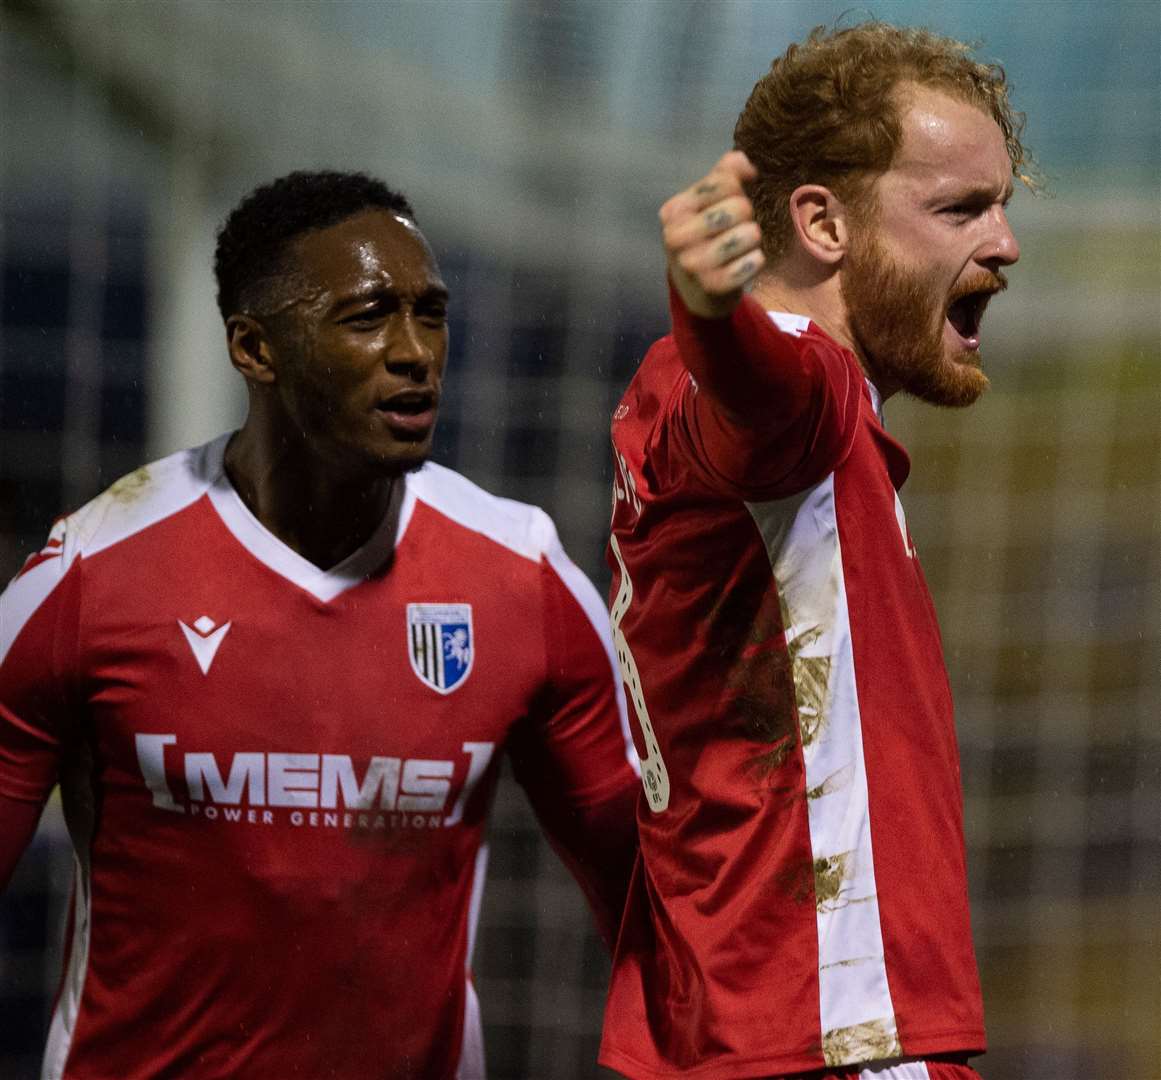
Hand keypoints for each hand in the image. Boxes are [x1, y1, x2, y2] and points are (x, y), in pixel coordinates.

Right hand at [659, 151, 764, 318]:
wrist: (696, 291)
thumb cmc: (705, 238)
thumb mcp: (704, 203)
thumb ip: (724, 174)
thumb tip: (746, 166)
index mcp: (673, 211)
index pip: (724, 181)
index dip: (737, 190)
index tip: (728, 204)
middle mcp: (676, 237)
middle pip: (740, 207)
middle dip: (746, 217)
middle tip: (733, 230)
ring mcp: (693, 264)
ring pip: (750, 233)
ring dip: (752, 239)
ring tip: (738, 248)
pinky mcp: (713, 286)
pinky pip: (754, 261)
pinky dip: (755, 261)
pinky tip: (740, 266)